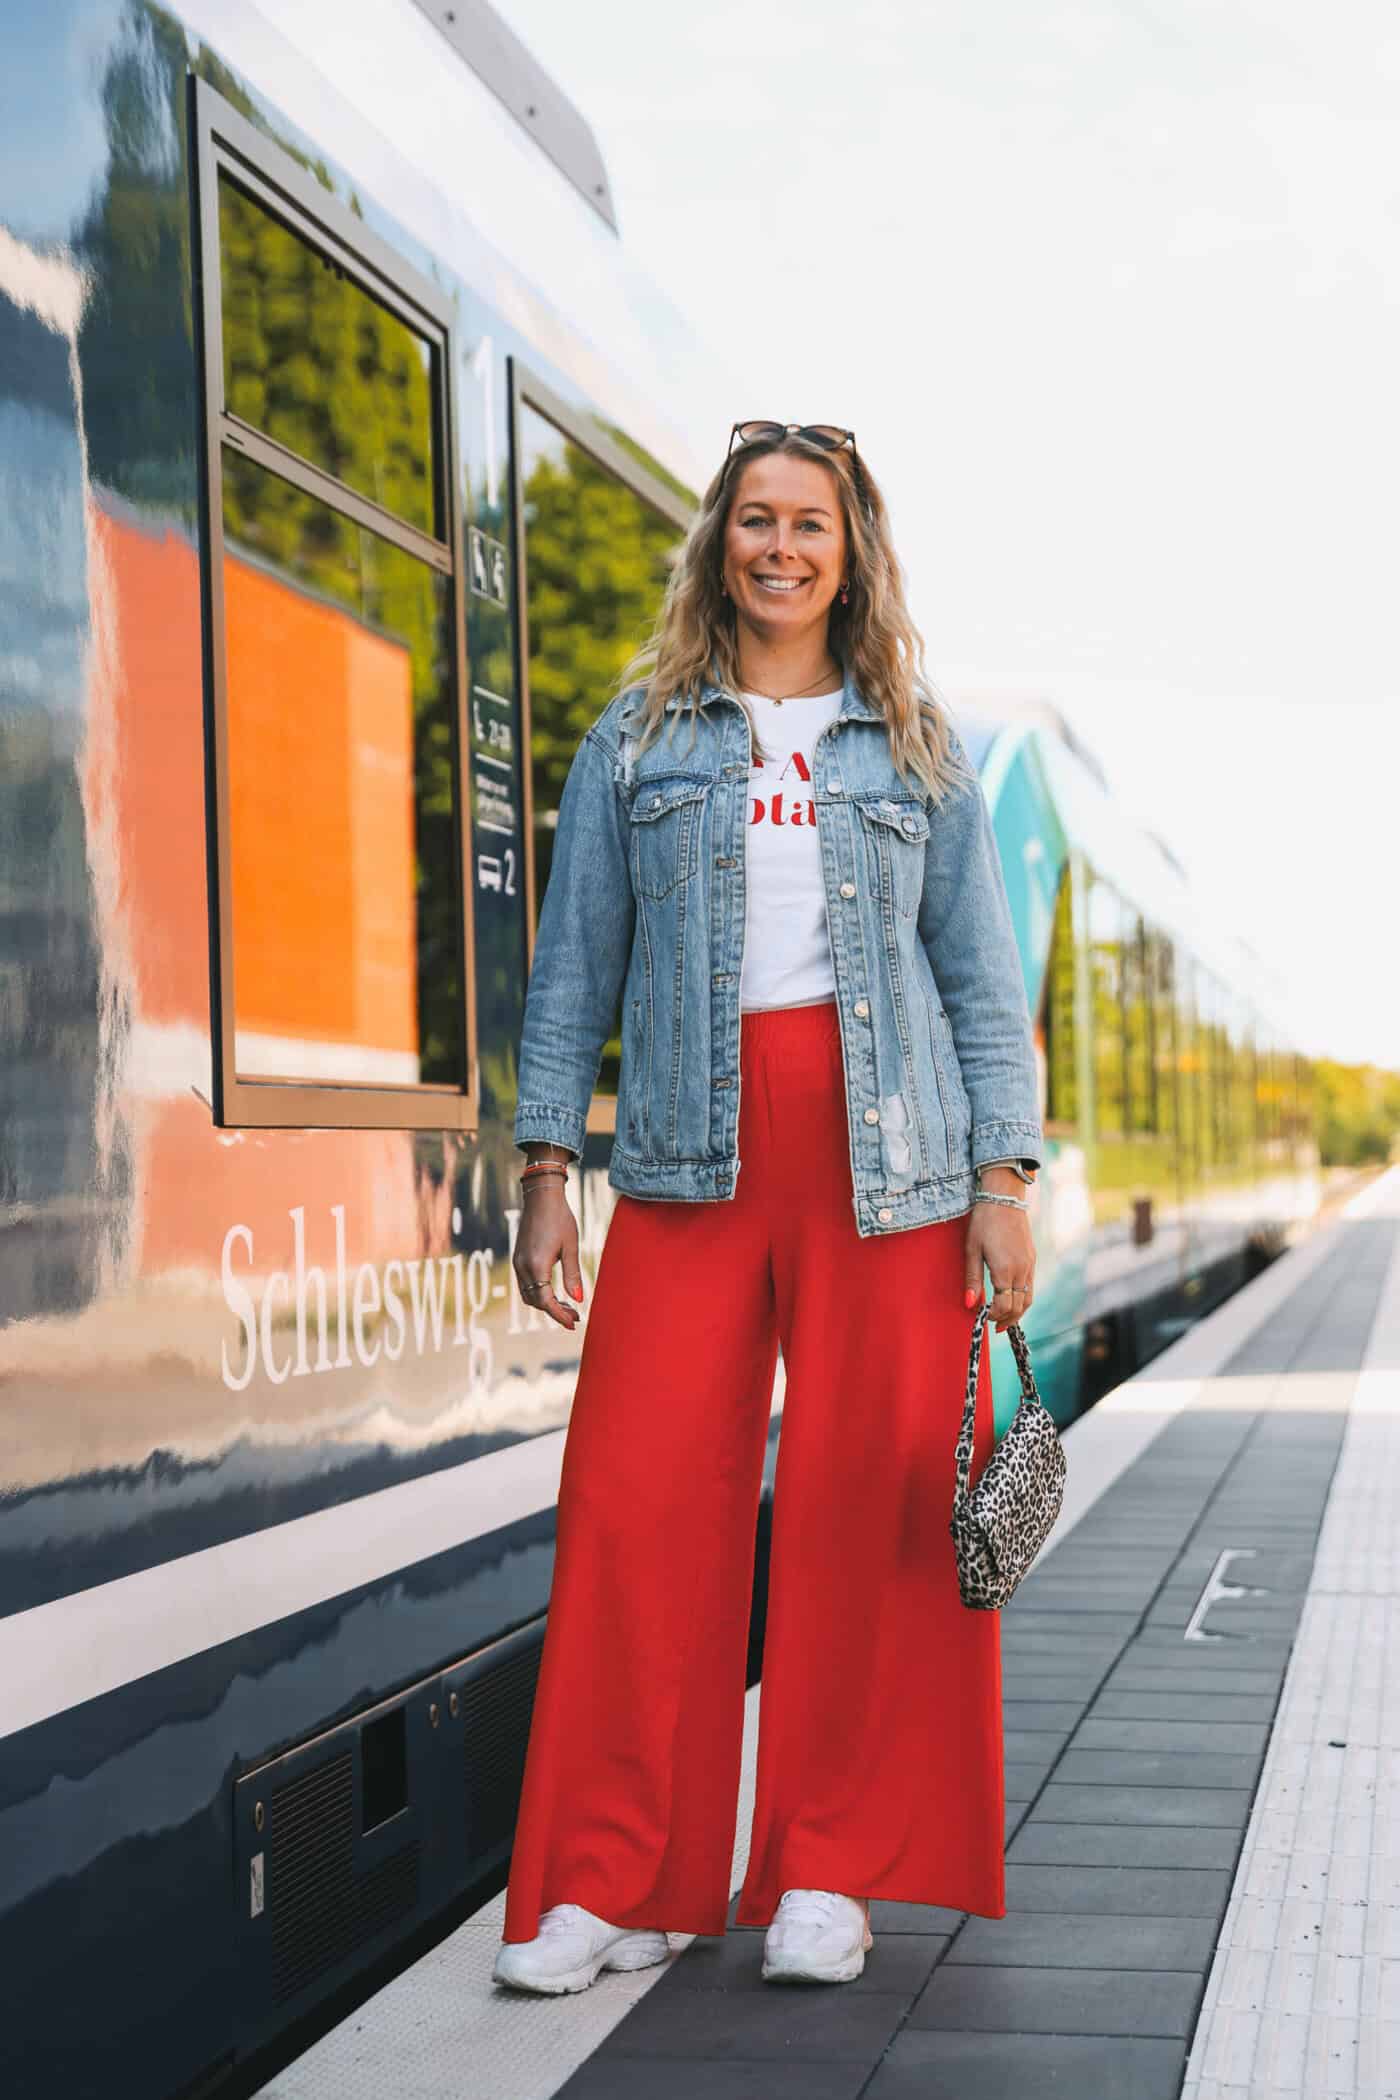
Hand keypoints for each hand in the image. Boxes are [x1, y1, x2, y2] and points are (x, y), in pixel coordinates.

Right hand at [513, 1179, 584, 1330]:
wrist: (541, 1197)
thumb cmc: (560, 1219)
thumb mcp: (571, 1247)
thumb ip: (573, 1275)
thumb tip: (579, 1299)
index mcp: (537, 1265)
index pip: (546, 1301)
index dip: (559, 1315)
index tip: (573, 1323)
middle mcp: (523, 1266)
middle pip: (535, 1301)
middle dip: (554, 1311)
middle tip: (575, 1315)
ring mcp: (518, 1262)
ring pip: (528, 1294)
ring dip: (546, 1303)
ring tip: (567, 1305)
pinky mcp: (518, 1257)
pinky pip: (525, 1284)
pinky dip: (539, 1292)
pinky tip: (554, 1291)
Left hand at [963, 1179, 1034, 1333]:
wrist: (1003, 1198)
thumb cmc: (983, 1223)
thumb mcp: (971, 1250)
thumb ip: (971, 1279)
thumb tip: (969, 1304)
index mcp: (1005, 1270)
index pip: (1004, 1305)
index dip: (994, 1316)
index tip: (983, 1317)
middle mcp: (1021, 1270)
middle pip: (1019, 1306)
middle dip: (1007, 1319)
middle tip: (995, 1327)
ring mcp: (1030, 1264)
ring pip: (1029, 1298)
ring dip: (1018, 1312)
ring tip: (1005, 1319)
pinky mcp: (1032, 1258)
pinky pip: (1031, 1285)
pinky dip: (1023, 1298)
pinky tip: (1012, 1298)